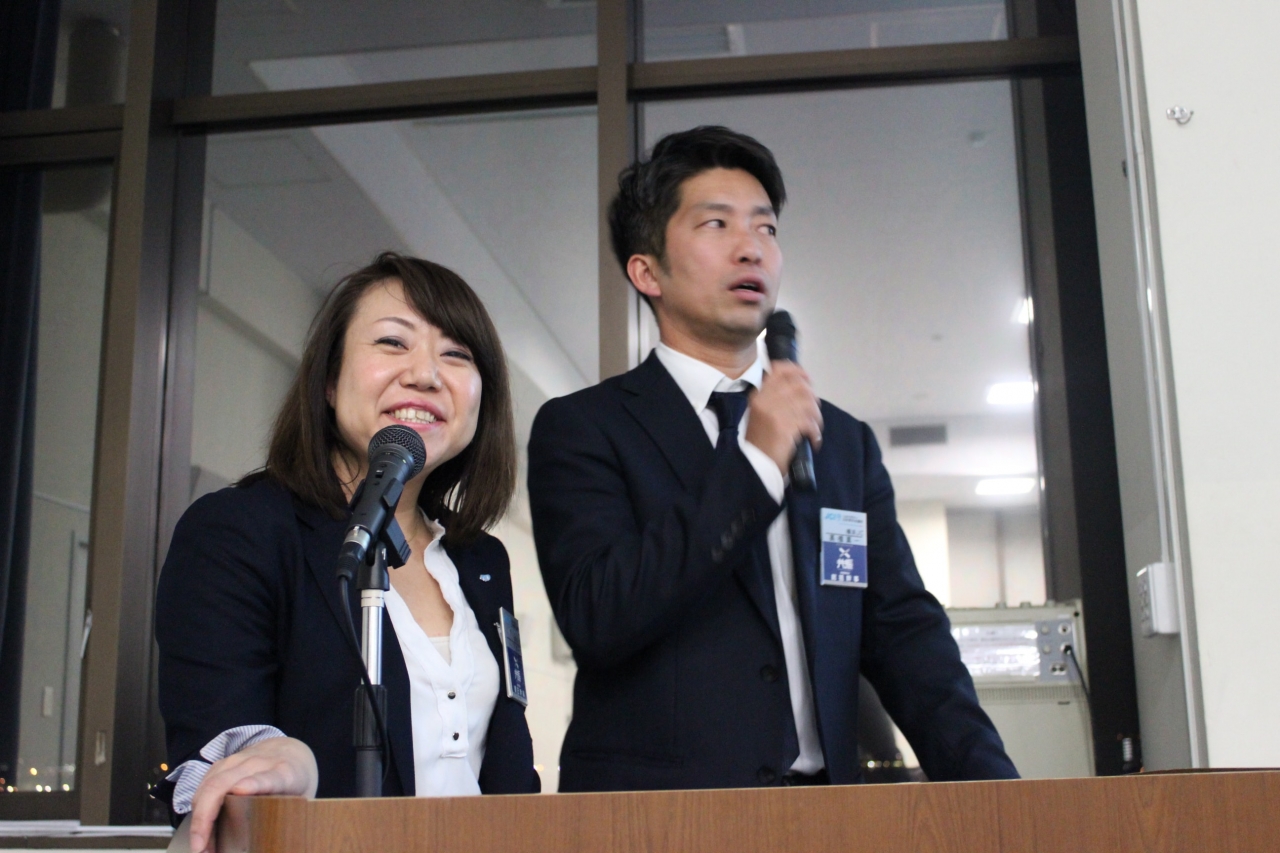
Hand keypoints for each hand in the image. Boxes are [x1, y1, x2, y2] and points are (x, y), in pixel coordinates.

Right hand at [188, 736, 317, 852]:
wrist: (290, 752)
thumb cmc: (295, 782)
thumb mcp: (302, 800)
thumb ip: (291, 819)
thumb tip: (276, 847)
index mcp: (283, 773)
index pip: (268, 778)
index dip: (254, 783)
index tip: (240, 790)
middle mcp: (257, 763)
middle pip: (222, 784)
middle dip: (206, 817)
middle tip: (201, 848)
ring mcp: (236, 761)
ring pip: (207, 787)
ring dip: (198, 820)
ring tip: (201, 847)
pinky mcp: (222, 765)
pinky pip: (202, 788)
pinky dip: (198, 812)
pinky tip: (200, 833)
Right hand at [744, 361, 822, 473]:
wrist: (754, 464)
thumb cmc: (760, 440)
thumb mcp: (762, 413)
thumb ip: (775, 399)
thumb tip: (801, 388)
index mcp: (759, 395)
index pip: (779, 371)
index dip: (797, 371)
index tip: (807, 379)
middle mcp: (765, 399)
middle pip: (799, 386)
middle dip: (812, 397)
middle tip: (814, 409)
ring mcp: (774, 412)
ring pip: (807, 403)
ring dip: (816, 416)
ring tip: (815, 426)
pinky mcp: (784, 427)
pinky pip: (808, 422)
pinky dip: (815, 431)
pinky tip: (814, 439)